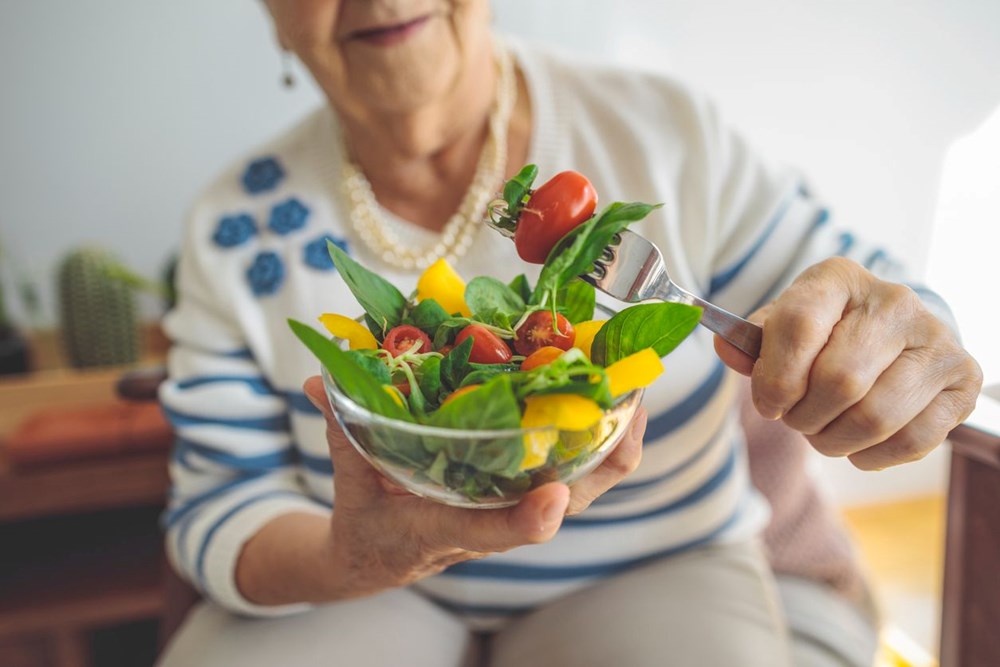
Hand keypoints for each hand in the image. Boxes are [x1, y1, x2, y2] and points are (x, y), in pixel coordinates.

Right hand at [302, 376, 646, 598]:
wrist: (378, 558)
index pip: (492, 532)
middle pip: (570, 501)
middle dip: (607, 454)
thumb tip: (318, 382)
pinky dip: (600, 434)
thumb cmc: (368, 525)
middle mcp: (494, 521)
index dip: (526, 521)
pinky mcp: (522, 492)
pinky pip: (577, 467)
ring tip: (635, 380)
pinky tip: (610, 391)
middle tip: (632, 395)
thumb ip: (342, 432)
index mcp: (447, 529)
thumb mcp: (349, 484)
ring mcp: (515, 507)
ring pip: (585, 482)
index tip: (550, 500)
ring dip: (616, 437)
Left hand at [715, 257, 981, 469]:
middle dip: (805, 416)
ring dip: (834, 440)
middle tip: (797, 419)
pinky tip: (858, 444)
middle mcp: (895, 302)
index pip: (799, 326)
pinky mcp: (962, 380)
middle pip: (839, 381)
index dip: (775, 378)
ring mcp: (937, 340)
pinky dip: (871, 455)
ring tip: (824, 432)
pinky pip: (912, 441)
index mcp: (839, 278)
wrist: (891, 335)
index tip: (767, 403)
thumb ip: (752, 343)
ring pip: (875, 417)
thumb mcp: (782, 327)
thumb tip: (727, 348)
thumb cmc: (824, 335)